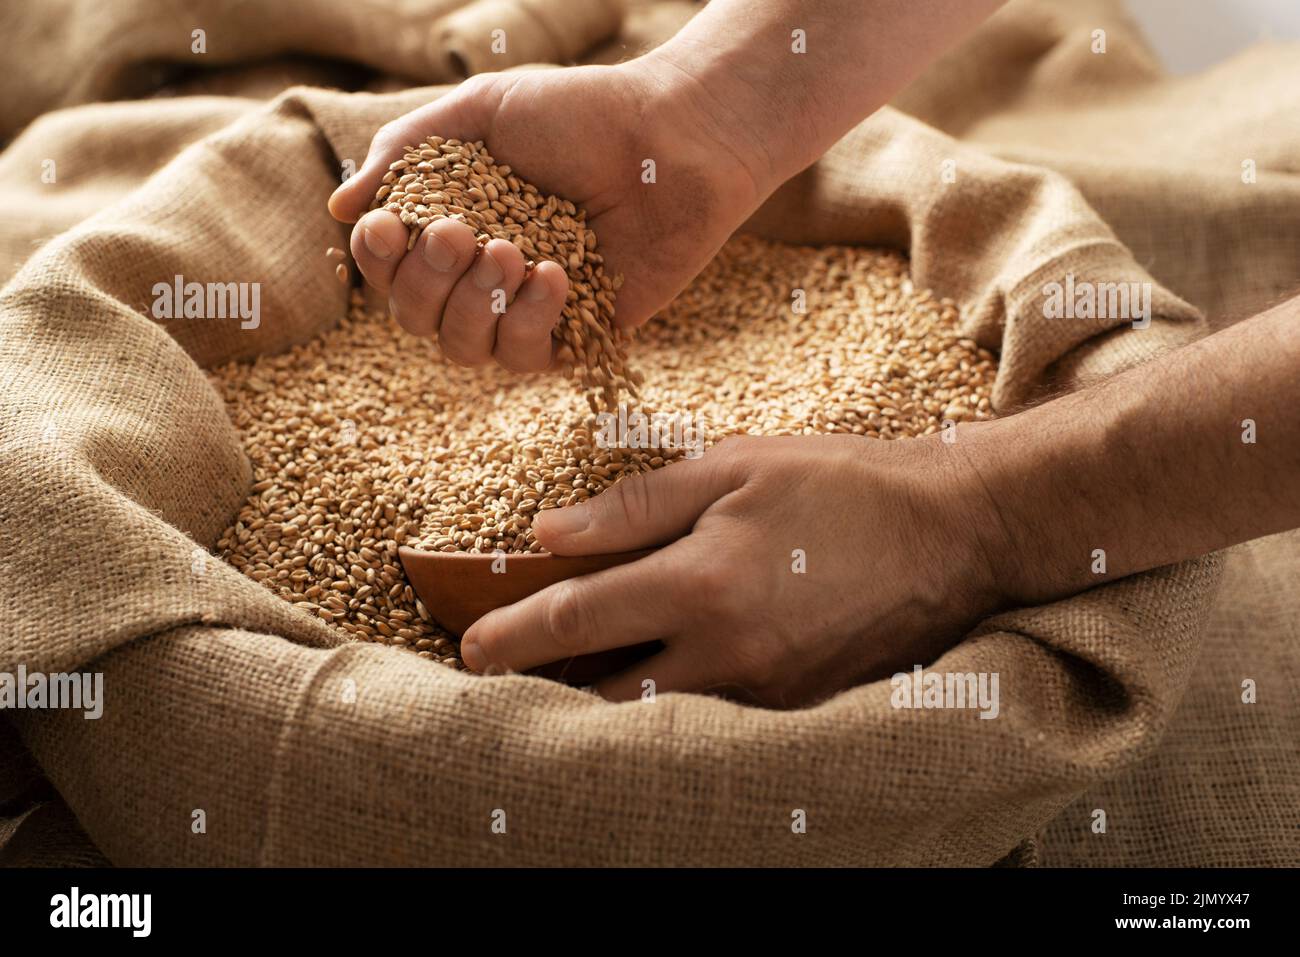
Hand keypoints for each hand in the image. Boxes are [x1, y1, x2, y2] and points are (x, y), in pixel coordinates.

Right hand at [327, 60, 769, 370]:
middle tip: (459, 234)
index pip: (389, 269)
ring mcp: (530, 311)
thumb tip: (339, 210)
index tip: (387, 228)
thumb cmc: (581, 114)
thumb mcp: (481, 112)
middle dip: (425, 281)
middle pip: (416, 318)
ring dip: (474, 305)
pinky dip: (531, 321)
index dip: (377, 261)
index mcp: (452, 225)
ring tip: (509, 252)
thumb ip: (405, 153)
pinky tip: (555, 274)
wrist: (672, 136)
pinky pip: (528, 360)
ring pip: (463, 350)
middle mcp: (483, 276)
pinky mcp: (579, 337)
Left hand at [459, 434, 1006, 707]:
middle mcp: (725, 655)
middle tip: (511, 670)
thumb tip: (548, 532)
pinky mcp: (795, 711)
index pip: (574, 624)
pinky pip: (708, 719)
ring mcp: (763, 694)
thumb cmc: (840, 485)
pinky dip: (667, 702)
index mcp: (699, 585)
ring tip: (573, 672)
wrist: (952, 532)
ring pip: (653, 718)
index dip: (510, 637)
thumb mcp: (732, 467)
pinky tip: (656, 670)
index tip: (470, 648)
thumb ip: (634, 503)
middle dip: (545, 688)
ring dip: (602, 701)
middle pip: (601, 696)